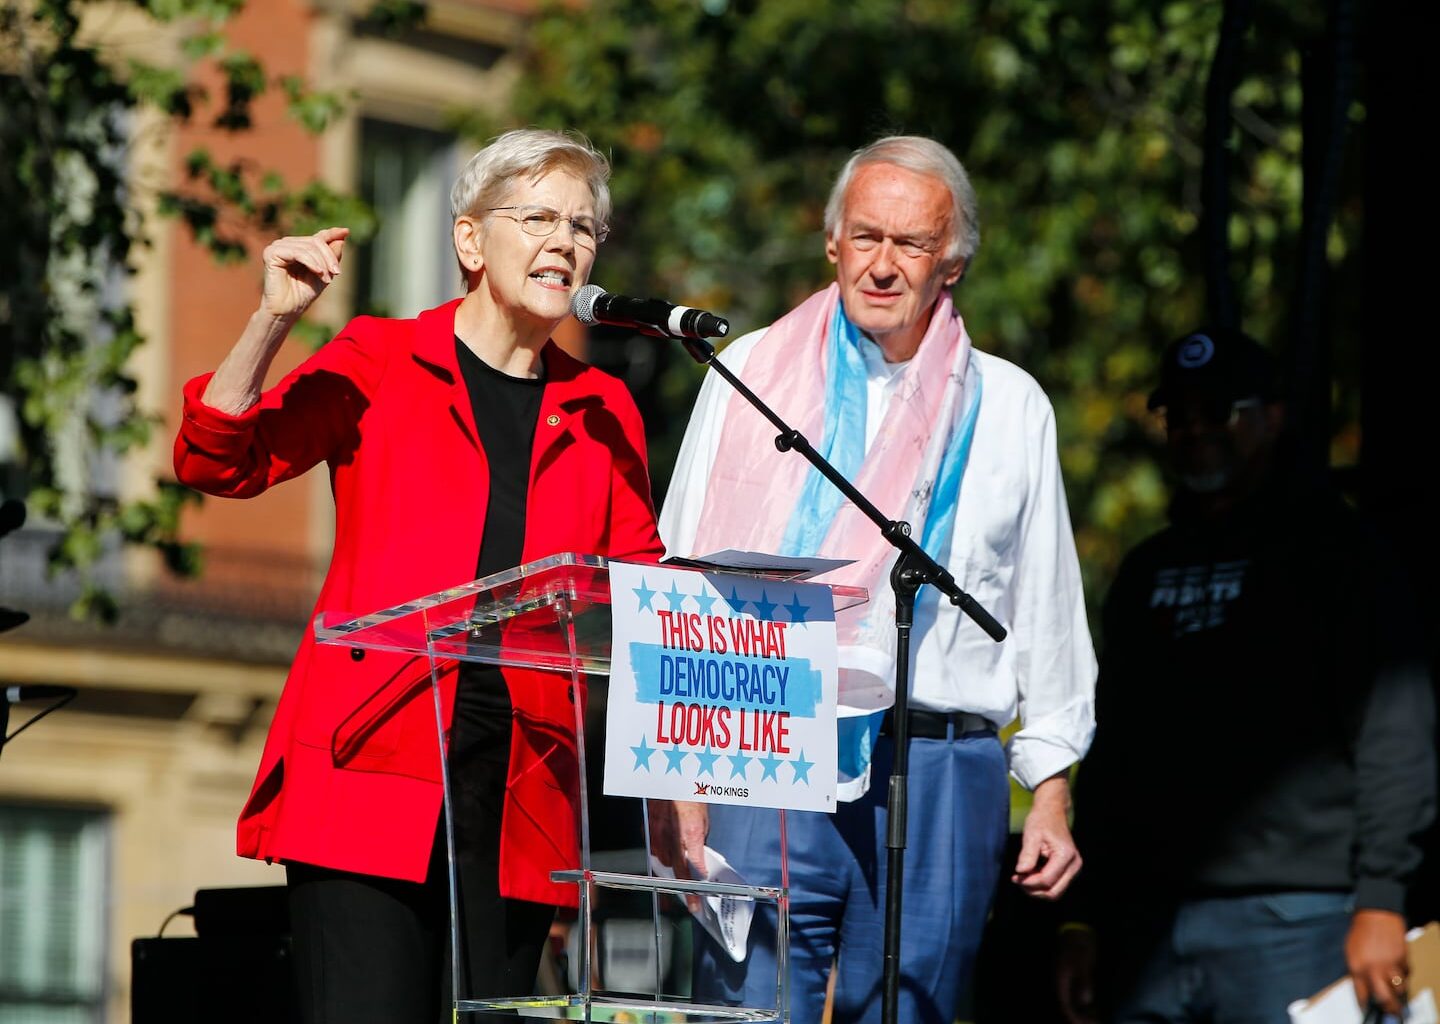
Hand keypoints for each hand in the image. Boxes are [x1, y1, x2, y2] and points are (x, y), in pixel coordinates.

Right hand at [259, 227, 347, 319]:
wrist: (287, 311)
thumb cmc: (303, 295)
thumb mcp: (324, 273)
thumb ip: (331, 256)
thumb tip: (341, 238)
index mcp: (298, 247)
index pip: (318, 237)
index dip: (332, 233)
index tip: (346, 231)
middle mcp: (287, 244)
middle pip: (315, 242)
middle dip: (329, 257)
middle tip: (337, 273)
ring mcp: (278, 247)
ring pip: (308, 246)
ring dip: (322, 262)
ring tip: (327, 279)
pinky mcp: (271, 253)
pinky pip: (298, 252)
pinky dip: (311, 262)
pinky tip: (318, 272)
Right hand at [646, 800, 708, 907]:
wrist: (670, 776)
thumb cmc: (687, 792)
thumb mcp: (703, 817)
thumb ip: (700, 837)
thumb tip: (699, 852)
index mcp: (690, 831)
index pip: (696, 864)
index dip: (699, 881)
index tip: (702, 891)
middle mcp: (673, 835)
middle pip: (679, 870)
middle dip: (686, 889)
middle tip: (692, 903)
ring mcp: (659, 832)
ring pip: (664, 862)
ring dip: (671, 872)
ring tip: (677, 884)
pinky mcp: (649, 828)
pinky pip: (653, 848)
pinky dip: (659, 856)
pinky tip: (664, 860)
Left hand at [1013, 774, 1081, 899]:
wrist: (1053, 812)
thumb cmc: (1042, 820)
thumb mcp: (1031, 834)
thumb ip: (1027, 854)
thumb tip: (1020, 873)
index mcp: (1066, 855)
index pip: (1047, 880)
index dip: (1028, 882)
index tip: (1015, 877)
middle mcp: (1074, 865)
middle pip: (1053, 892)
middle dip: (1034, 890)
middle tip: (1018, 880)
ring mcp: (1074, 869)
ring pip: (1055, 892)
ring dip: (1037, 889)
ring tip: (1023, 877)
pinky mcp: (1070, 870)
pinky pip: (1056, 885)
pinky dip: (1042, 884)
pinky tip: (1030, 874)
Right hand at [1056, 927, 1099, 1023]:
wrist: (1079, 932)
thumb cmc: (1080, 946)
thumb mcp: (1082, 963)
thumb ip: (1083, 981)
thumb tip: (1086, 1001)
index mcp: (1061, 981)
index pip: (1065, 1006)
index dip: (1075, 1018)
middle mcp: (1063, 983)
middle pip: (1069, 1007)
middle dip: (1080, 1018)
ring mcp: (1070, 981)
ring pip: (1075, 1003)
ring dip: (1084, 1013)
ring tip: (1097, 1020)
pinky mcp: (1077, 978)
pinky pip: (1079, 996)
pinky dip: (1087, 1004)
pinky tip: (1096, 1009)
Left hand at [1347, 908, 1407, 1015]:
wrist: (1376, 915)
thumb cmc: (1360, 932)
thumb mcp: (1351, 952)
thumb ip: (1357, 970)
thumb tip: (1364, 986)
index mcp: (1357, 967)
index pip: (1361, 995)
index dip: (1366, 1005)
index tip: (1369, 1009)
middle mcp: (1374, 969)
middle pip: (1385, 998)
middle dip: (1390, 1008)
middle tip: (1393, 1012)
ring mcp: (1390, 965)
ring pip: (1400, 989)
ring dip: (1399, 990)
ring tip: (1395, 987)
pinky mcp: (1403, 959)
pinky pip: (1406, 973)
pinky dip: (1404, 973)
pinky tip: (1398, 967)